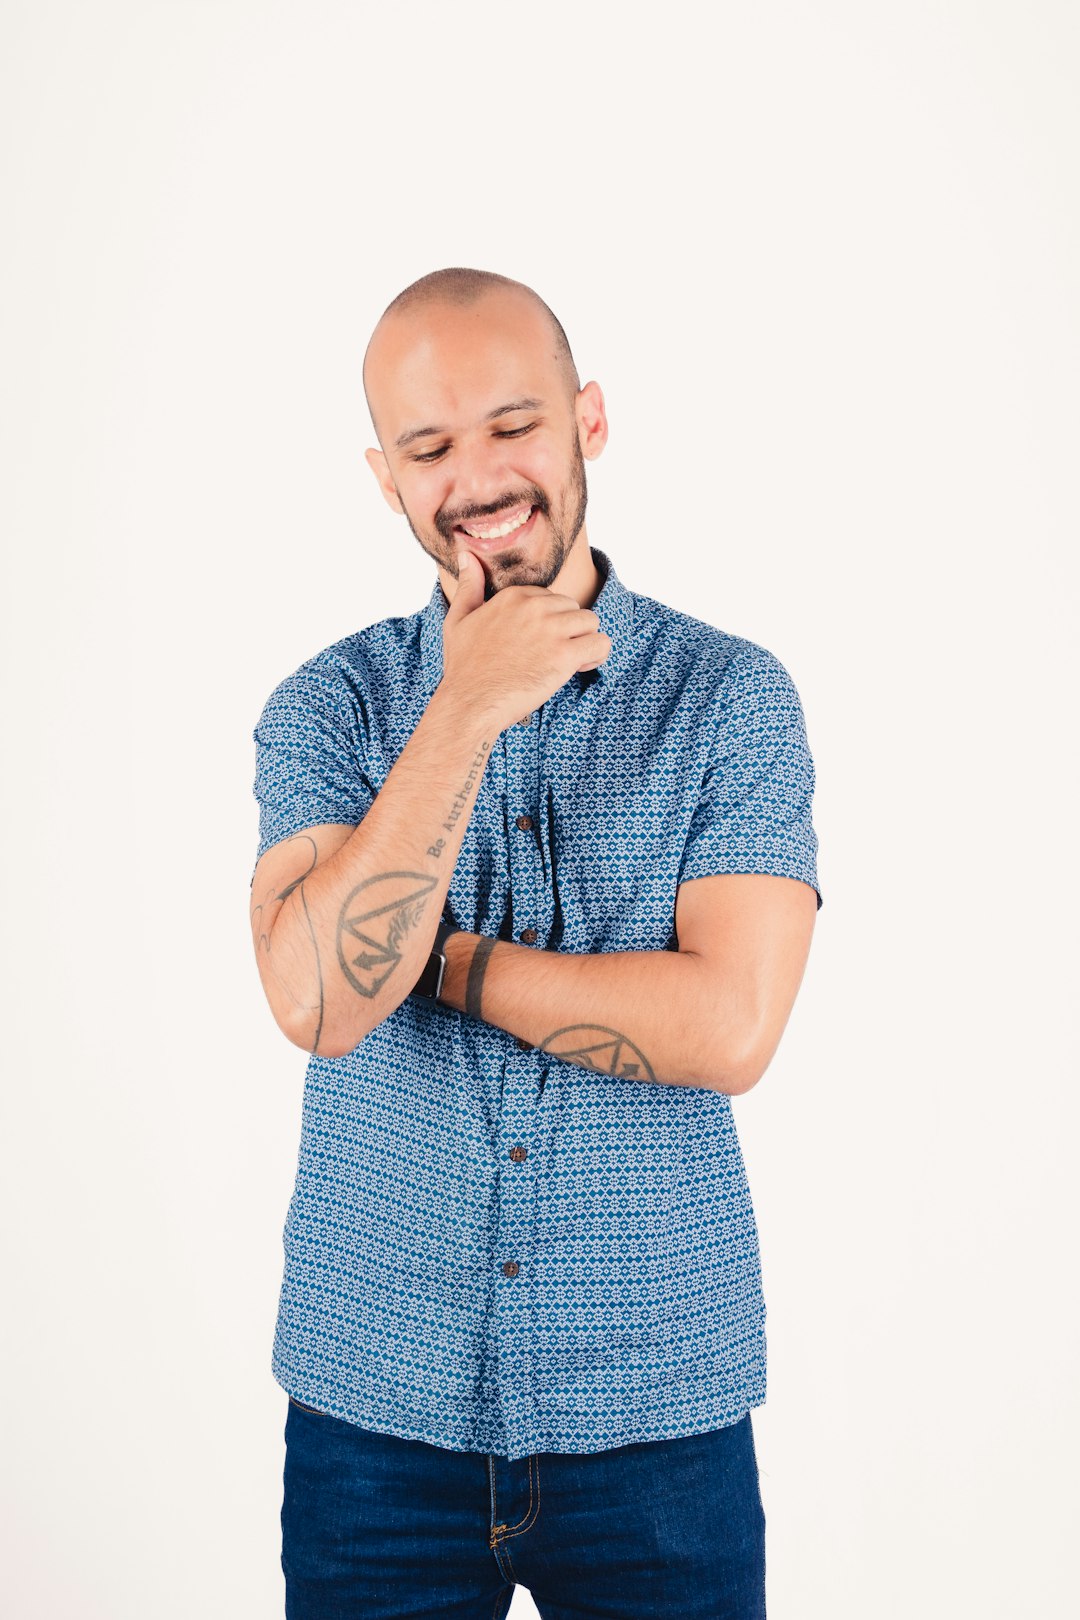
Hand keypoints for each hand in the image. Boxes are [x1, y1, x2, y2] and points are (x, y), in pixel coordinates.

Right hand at [440, 540, 611, 732]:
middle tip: (553, 654)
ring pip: (590, 622)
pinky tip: (579, 667)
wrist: (470, 704)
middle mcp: (534, 607)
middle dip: (569, 630)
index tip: (539, 642)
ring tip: (569, 662)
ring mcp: (551, 630)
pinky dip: (596, 656)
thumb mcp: (458, 620)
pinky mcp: (565, 655)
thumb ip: (469, 586)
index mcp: (514, 596)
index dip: (550, 621)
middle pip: (573, 607)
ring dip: (584, 641)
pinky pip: (601, 643)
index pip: (551, 598)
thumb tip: (468, 555)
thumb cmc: (463, 668)